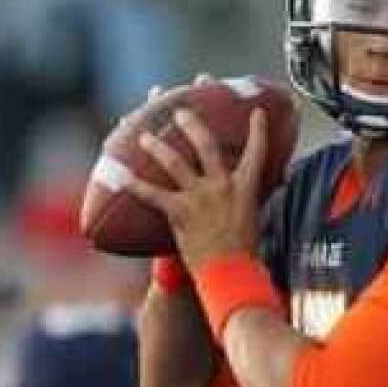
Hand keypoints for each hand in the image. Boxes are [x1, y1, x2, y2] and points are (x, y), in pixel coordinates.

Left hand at [120, 103, 268, 270]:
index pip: (256, 153)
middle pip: (206, 145)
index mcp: (245, 189)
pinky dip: (134, 185)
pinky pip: (153, 194)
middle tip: (180, 111)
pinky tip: (119, 175)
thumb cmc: (245, 255)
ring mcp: (200, 198)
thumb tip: (267, 196)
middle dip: (192, 124)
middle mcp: (222, 187)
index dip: (258, 131)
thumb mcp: (254, 222)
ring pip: (175, 162)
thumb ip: (251, 202)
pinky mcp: (181, 212)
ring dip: (157, 146)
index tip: (257, 112)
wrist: (232, 275)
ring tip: (144, 136)